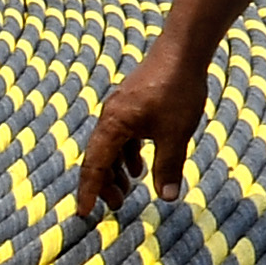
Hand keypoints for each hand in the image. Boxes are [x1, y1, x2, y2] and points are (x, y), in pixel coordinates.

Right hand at [78, 38, 206, 213]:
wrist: (182, 52)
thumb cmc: (177, 91)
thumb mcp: (175, 135)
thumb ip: (168, 167)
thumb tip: (167, 197)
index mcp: (114, 125)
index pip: (94, 165)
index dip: (89, 190)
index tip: (83, 212)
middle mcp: (110, 117)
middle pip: (98, 158)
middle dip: (104, 184)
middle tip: (117, 206)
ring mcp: (120, 110)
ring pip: (110, 147)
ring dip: (116, 171)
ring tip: (127, 191)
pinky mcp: (131, 105)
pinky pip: (121, 136)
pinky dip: (126, 155)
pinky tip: (139, 167)